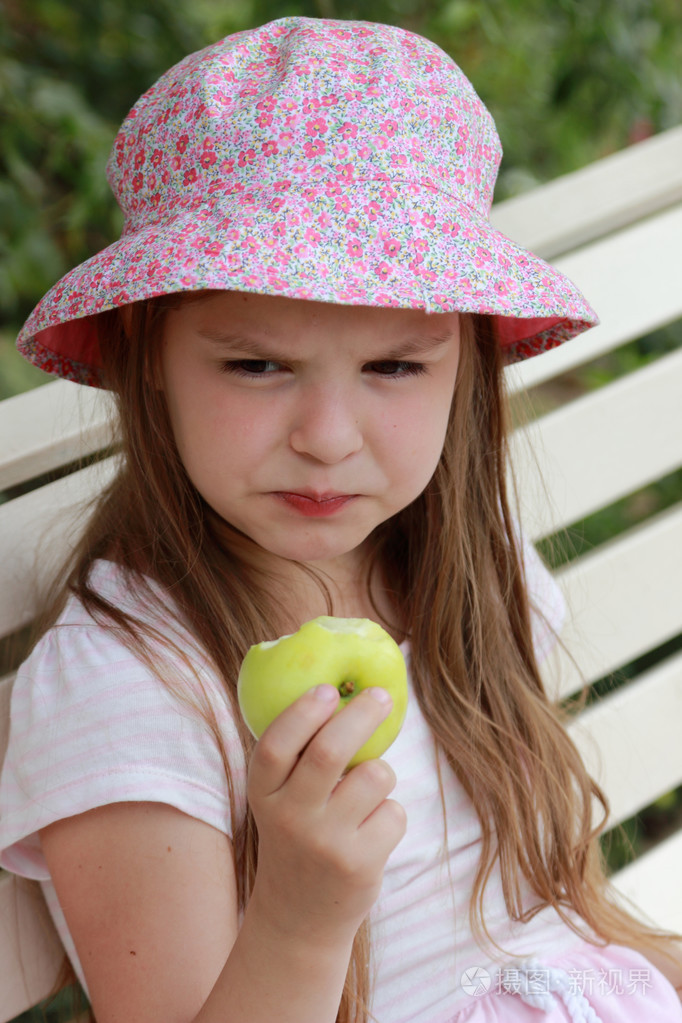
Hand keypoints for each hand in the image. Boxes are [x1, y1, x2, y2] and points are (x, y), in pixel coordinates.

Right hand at [246, 684, 406, 948]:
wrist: (299, 917)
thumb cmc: (297, 834)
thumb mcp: (280, 799)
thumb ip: (298, 755)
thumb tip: (341, 687)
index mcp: (264, 794)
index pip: (276, 746)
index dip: (302, 713)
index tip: (327, 689)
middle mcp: (290, 818)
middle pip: (329, 752)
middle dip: (360, 715)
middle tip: (379, 696)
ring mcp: (325, 844)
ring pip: (375, 777)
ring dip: (381, 773)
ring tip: (367, 791)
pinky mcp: (359, 864)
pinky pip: (394, 812)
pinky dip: (390, 813)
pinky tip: (370, 832)